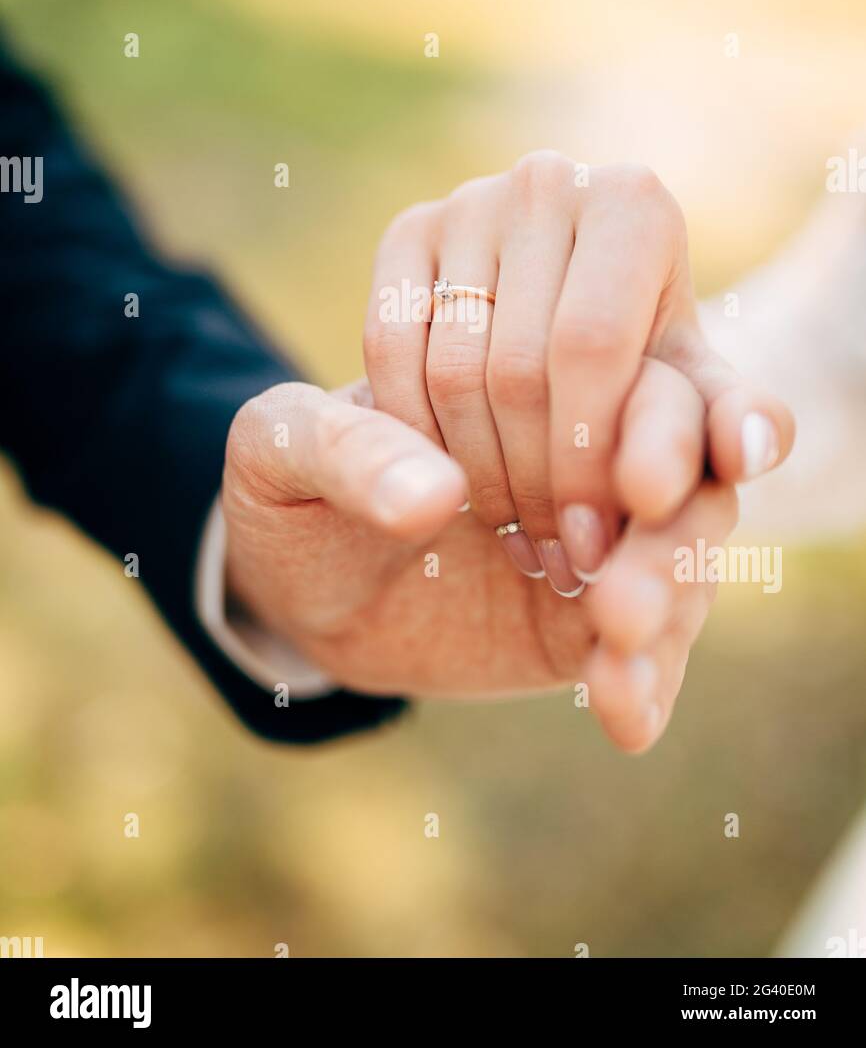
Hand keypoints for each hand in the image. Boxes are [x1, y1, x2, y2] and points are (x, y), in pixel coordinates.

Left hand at [223, 375, 735, 751]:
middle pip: (689, 469)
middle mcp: (593, 444)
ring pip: (685, 557)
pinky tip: (626, 717)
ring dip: (669, 603)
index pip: (638, 372)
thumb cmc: (299, 485)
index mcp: (538, 366)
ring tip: (615, 648)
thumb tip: (435, 497)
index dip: (659, 427)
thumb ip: (344, 448)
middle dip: (675, 532)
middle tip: (622, 592)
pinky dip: (647, 681)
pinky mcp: (593, 624)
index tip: (637, 487)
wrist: (296, 581)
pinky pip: (647, 651)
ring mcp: (605, 537)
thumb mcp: (284, 448)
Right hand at [362, 151, 794, 589]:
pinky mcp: (406, 231)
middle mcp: (549, 181)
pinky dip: (414, 437)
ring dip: (478, 477)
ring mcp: (468, 200)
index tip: (598, 544)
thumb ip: (731, 428)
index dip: (585, 459)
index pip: (590, 347)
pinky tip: (451, 485)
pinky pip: (390, 351)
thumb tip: (750, 451)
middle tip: (558, 557)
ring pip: (451, 369)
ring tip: (516, 535)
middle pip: (519, 365)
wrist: (569, 337)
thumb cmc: (641, 380)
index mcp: (634, 203)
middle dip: (538, 485)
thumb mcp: (692, 405)